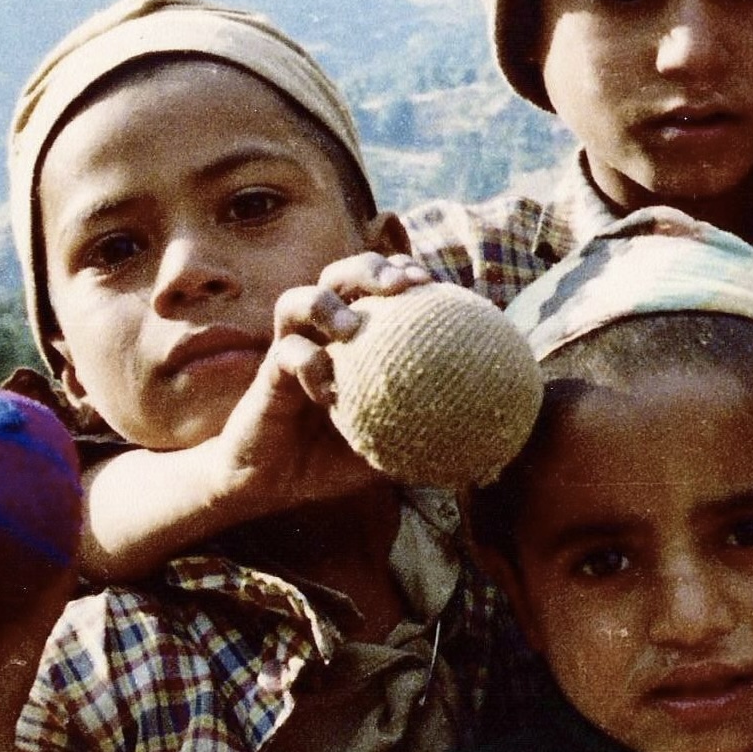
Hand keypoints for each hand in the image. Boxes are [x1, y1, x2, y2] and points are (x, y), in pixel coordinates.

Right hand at [212, 252, 429, 509]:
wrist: (274, 483)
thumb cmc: (332, 456)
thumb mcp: (389, 442)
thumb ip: (426, 431)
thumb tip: (485, 437)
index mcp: (353, 337)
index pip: (378, 286)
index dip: (405, 272)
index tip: (433, 282)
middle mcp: (320, 333)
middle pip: (340, 275)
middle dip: (368, 268)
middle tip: (398, 285)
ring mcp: (291, 348)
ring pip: (298, 299)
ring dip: (325, 302)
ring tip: (350, 324)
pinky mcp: (267, 375)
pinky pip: (285, 354)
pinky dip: (307, 362)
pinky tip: (330, 390)